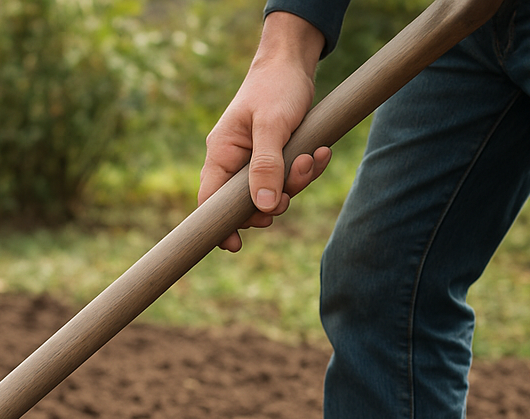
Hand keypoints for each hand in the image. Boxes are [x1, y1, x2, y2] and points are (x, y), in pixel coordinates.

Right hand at [198, 13, 330, 251]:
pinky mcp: (275, 158)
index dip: (219, 226)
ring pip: (272, 193)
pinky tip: (320, 153)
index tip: (234, 246)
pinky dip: (306, 170)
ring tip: (312, 158)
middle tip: (291, 193)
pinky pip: (288, 178)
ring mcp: (255, 162)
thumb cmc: (276, 86)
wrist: (293, 61)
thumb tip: (264, 207)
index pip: (210, 201)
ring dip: (296, 183)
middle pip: (246, 204)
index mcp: (221, 155)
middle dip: (273, 202)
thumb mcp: (271, 125)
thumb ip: (266, 166)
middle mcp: (234, 162)